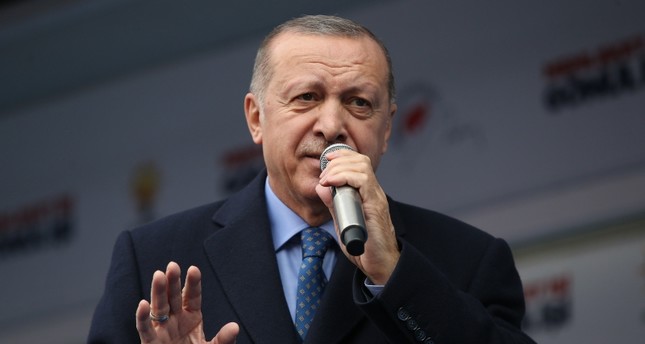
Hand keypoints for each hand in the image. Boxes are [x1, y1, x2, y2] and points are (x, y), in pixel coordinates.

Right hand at [136, 262, 238, 343]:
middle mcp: (176, 320)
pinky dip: (143, 318)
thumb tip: (234, 326)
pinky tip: (143, 304)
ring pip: (159, 308)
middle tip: (172, 265)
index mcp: (192, 317)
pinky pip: (146, 329)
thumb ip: (223, 339)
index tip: (194, 269)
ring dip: (158, 292)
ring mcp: (163, 330)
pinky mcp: (151, 343)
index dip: (193, 283)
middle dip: (173, 282)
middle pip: (173, 297)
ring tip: (158, 275)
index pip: (192, 296)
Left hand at [315, 149, 399, 284]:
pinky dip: (345, 176)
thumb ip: (333, 205)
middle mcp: (375, 193)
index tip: (326, 160)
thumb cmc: (364, 248)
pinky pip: (363, 181)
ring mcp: (376, 198)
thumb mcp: (342, 223)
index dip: (342, 156)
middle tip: (323, 175)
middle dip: (338, 161)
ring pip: (362, 166)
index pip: (359, 163)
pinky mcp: (376, 206)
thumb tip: (321, 188)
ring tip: (326, 179)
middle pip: (360, 160)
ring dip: (339, 168)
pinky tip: (332, 183)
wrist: (380, 266)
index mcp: (368, 194)